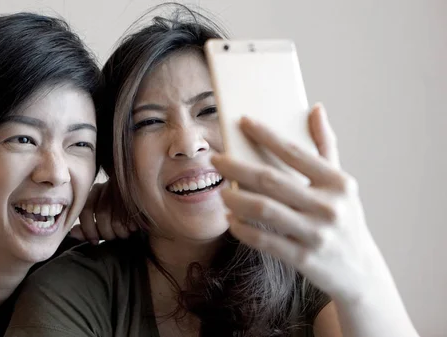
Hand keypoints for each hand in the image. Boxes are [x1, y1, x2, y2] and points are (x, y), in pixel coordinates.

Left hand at [69, 181, 137, 244]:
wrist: (145, 200)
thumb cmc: (120, 213)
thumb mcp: (102, 220)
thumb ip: (87, 227)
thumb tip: (73, 233)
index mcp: (96, 190)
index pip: (86, 210)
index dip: (88, 230)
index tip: (94, 242)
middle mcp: (109, 186)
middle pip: (102, 215)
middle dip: (105, 233)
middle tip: (112, 237)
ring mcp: (125, 191)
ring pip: (116, 220)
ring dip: (119, 233)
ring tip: (124, 233)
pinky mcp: (139, 198)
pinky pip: (131, 221)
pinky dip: (130, 229)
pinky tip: (132, 228)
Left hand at [211, 104, 394, 303]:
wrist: (360, 272)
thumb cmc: (344, 219)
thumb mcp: (341, 184)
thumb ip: (326, 147)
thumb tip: (316, 108)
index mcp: (338, 183)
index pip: (295, 153)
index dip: (266, 135)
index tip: (242, 122)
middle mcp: (329, 207)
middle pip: (271, 181)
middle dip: (237, 167)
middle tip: (216, 160)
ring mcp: (316, 234)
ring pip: (264, 210)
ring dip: (236, 198)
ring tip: (222, 191)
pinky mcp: (304, 259)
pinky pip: (264, 241)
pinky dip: (243, 229)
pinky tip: (231, 220)